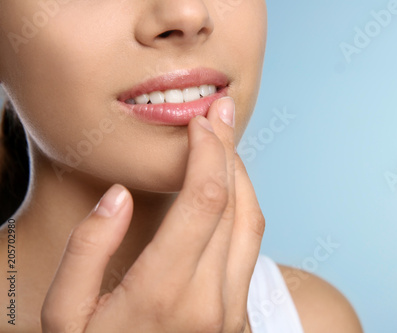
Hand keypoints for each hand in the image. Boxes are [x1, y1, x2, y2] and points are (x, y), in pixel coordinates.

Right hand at [41, 97, 264, 332]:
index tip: (202, 123)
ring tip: (224, 148)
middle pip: (236, 205)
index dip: (209, 152)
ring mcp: (230, 313)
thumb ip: (87, 252)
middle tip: (220, 117)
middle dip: (229, 152)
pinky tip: (225, 194)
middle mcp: (210, 302)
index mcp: (164, 294)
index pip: (205, 200)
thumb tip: (118, 198)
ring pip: (252, 226)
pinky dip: (242, 211)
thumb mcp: (64, 316)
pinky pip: (249, 251)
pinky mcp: (237, 318)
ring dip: (241, 179)